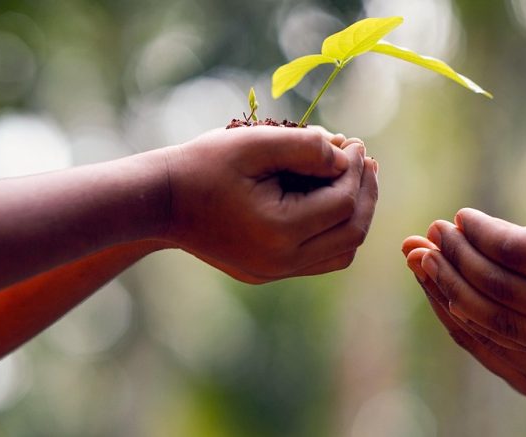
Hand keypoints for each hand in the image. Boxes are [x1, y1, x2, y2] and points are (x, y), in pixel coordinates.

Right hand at [163, 126, 377, 282]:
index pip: (343, 203)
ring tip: (356, 178)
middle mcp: (281, 261)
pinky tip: (331, 199)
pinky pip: (318, 258)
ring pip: (341, 252)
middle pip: (351, 233)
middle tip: (366, 160)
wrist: (160, 200)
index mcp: (280, 232)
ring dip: (355, 215)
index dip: (356, 169)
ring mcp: (275, 272)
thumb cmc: (204, 165)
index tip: (354, 141)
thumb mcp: (255, 143)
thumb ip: (306, 145)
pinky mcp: (268, 272)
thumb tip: (346, 154)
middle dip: (365, 193)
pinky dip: (334, 231)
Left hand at [404, 237, 525, 404]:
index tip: (458, 215)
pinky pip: (512, 364)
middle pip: (496, 294)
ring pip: (496, 333)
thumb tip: (524, 234)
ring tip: (425, 267)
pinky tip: (455, 309)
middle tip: (426, 237)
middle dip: (452, 262)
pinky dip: (476, 338)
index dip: (477, 232)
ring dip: (451, 298)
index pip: (514, 253)